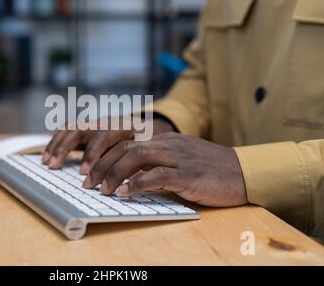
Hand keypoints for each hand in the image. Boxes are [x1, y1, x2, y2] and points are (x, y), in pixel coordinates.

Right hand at [43, 116, 174, 173]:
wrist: (148, 129)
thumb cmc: (147, 146)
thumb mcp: (146, 152)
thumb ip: (134, 162)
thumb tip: (123, 179)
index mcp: (123, 126)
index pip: (103, 136)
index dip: (91, 154)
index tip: (84, 172)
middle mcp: (105, 121)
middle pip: (81, 129)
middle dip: (66, 148)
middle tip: (55, 166)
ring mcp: (94, 123)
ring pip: (71, 129)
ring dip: (57, 145)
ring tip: (48, 162)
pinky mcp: (86, 127)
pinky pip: (66, 131)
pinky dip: (55, 143)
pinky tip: (47, 156)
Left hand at [84, 132, 247, 206]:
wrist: (244, 172)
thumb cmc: (212, 170)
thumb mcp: (182, 160)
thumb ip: (159, 164)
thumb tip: (132, 177)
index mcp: (165, 140)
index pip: (127, 141)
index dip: (104, 155)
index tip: (90, 170)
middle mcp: (168, 144)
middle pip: (126, 147)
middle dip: (102, 164)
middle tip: (87, 181)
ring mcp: (178, 157)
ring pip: (136, 157)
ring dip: (114, 173)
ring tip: (101, 189)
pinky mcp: (188, 174)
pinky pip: (157, 175)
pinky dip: (137, 183)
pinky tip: (125, 193)